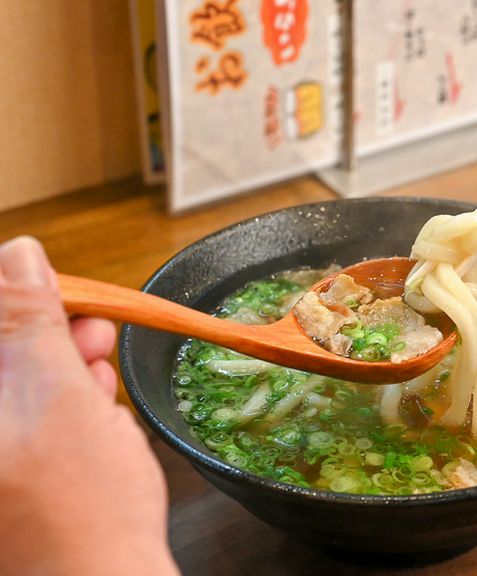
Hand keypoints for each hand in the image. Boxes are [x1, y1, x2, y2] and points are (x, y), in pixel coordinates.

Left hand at [0, 237, 178, 574]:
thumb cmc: (83, 512)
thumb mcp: (60, 398)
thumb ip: (31, 322)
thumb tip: (19, 255)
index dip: (15, 300)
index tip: (57, 294)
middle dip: (42, 335)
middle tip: (93, 331)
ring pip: (14, 387)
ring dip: (60, 370)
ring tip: (101, 376)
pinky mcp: (11, 479)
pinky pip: (28, 422)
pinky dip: (62, 407)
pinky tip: (94, 410)